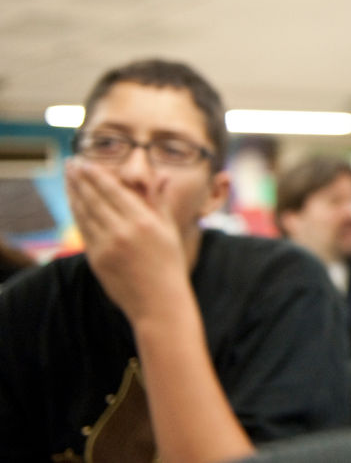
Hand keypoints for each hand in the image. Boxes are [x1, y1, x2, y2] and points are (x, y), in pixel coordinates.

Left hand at [65, 157, 189, 321]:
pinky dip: (77, 214)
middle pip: (94, 199)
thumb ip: (160, 201)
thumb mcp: (169, 229)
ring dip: (73, 193)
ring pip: (84, 214)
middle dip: (80, 179)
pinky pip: (83, 232)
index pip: (113, 191)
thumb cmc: (170, 264)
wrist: (159, 301)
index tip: (86, 162)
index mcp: (144, 222)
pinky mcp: (97, 260)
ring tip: (68, 178)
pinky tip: (74, 203)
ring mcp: (107, 247)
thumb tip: (162, 175)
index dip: (96, 175)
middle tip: (71, 162)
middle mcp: (123, 232)